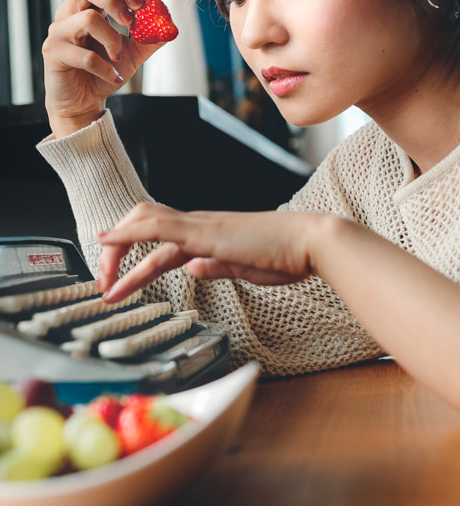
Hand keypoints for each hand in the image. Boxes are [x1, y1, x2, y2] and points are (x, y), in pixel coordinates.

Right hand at [42, 0, 164, 137]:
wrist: (84, 102)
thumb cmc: (104, 73)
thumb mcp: (132, 55)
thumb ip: (149, 39)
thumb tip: (170, 27)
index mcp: (84, 9)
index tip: (140, 5)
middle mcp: (67, 15)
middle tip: (130, 21)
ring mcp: (58, 33)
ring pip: (88, 19)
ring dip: (113, 40)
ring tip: (118, 58)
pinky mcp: (53, 53)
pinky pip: (85, 56)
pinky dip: (106, 68)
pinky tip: (114, 78)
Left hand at [96, 203, 322, 301]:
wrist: (308, 242)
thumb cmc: (284, 255)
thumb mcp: (241, 267)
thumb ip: (215, 267)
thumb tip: (192, 269)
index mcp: (206, 234)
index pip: (157, 238)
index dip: (131, 256)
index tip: (117, 280)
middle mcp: (199, 225)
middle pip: (143, 224)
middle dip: (116, 252)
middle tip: (104, 283)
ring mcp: (201, 225)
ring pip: (145, 222)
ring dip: (117, 250)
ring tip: (104, 282)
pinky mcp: (206, 232)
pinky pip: (159, 225)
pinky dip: (129, 231)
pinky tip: (110, 242)